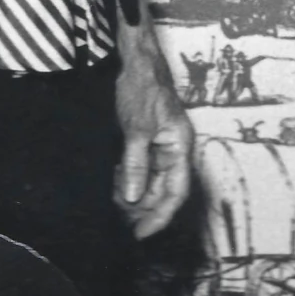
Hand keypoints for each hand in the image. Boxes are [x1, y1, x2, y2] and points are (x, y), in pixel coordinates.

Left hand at [114, 8, 194, 238]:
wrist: (137, 61)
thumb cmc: (143, 88)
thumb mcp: (137, 128)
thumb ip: (137, 164)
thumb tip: (134, 198)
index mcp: (180, 146)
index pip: (177, 191)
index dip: (161, 216)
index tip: (142, 234)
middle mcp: (174, 149)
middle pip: (164, 190)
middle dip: (144, 208)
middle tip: (121, 223)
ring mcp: (161, 146)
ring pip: (151, 182)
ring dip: (135, 196)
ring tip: (114, 205)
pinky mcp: (148, 141)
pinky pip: (142, 169)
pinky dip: (129, 180)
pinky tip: (114, 185)